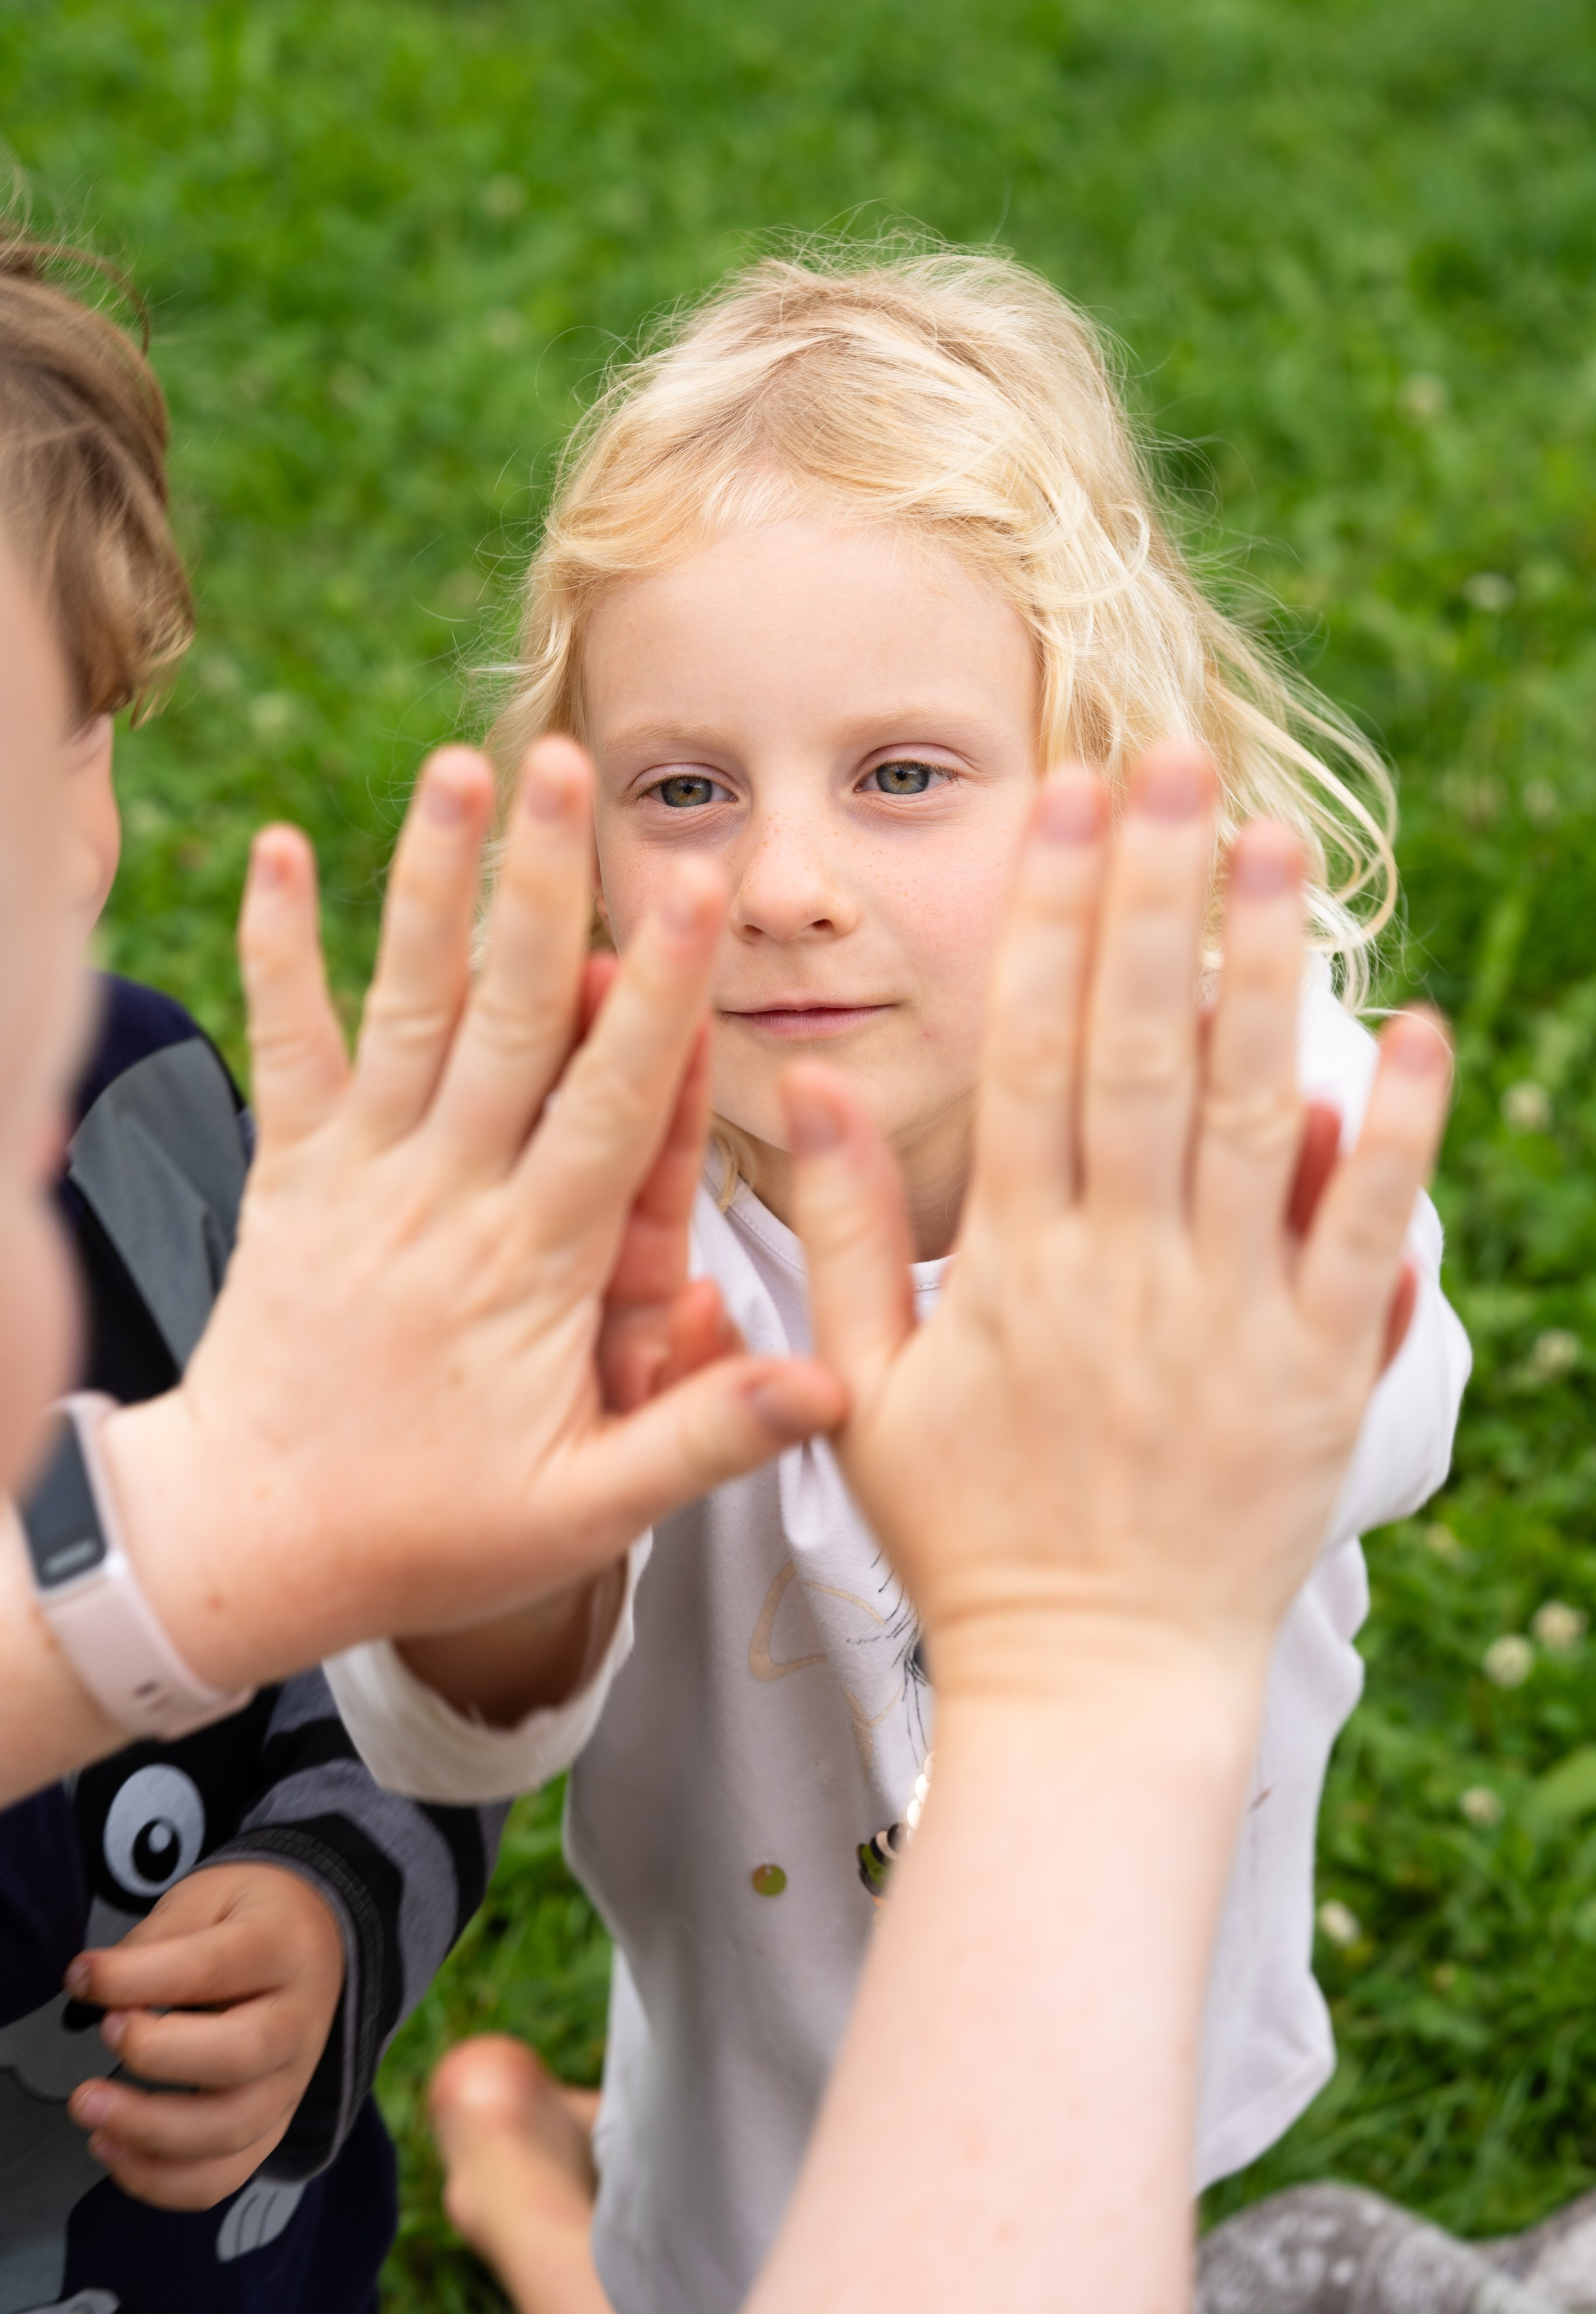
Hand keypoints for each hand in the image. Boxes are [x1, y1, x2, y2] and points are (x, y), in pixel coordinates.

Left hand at [63, 1862, 343, 2210]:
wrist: (317, 1940)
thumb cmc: (249, 1917)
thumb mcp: (209, 1897)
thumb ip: (155, 1938)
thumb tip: (88, 1983)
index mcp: (282, 1950)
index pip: (212, 1969)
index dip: (138, 1977)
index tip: (82, 1975)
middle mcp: (297, 2022)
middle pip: (240, 2056)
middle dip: (156, 2055)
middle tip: (102, 2034)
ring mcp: (290, 2083)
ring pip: (231, 2130)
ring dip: (148, 2132)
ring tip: (88, 2108)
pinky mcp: (272, 2126)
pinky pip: (224, 2177)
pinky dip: (162, 2182)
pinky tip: (111, 2150)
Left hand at [100, 738, 843, 1690]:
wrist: (249, 1543)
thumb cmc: (428, 1534)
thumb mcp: (583, 1517)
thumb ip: (702, 1438)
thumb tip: (829, 1383)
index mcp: (534, 1268)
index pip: (611, 1109)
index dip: (656, 998)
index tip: (692, 893)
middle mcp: (448, 1198)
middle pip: (507, 1023)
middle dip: (543, 890)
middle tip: (567, 770)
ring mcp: (361, 1176)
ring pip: (406, 1009)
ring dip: (429, 884)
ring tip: (456, 770)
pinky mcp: (289, 1173)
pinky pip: (286, 1048)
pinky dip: (278, 950)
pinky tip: (276, 850)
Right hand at [783, 746, 1451, 1706]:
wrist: (1089, 1683)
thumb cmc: (965, 1535)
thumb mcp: (863, 1388)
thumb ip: (843, 1228)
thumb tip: (811, 1073)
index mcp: (1011, 1266)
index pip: (1034, 1055)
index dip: (1053, 919)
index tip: (1071, 804)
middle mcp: (1121, 1274)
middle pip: (1143, 1053)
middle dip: (1157, 899)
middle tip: (1177, 765)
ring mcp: (1229, 1323)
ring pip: (1253, 1118)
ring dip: (1265, 974)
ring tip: (1274, 845)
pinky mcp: (1318, 1376)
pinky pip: (1366, 1239)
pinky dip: (1395, 1136)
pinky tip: (1413, 1031)